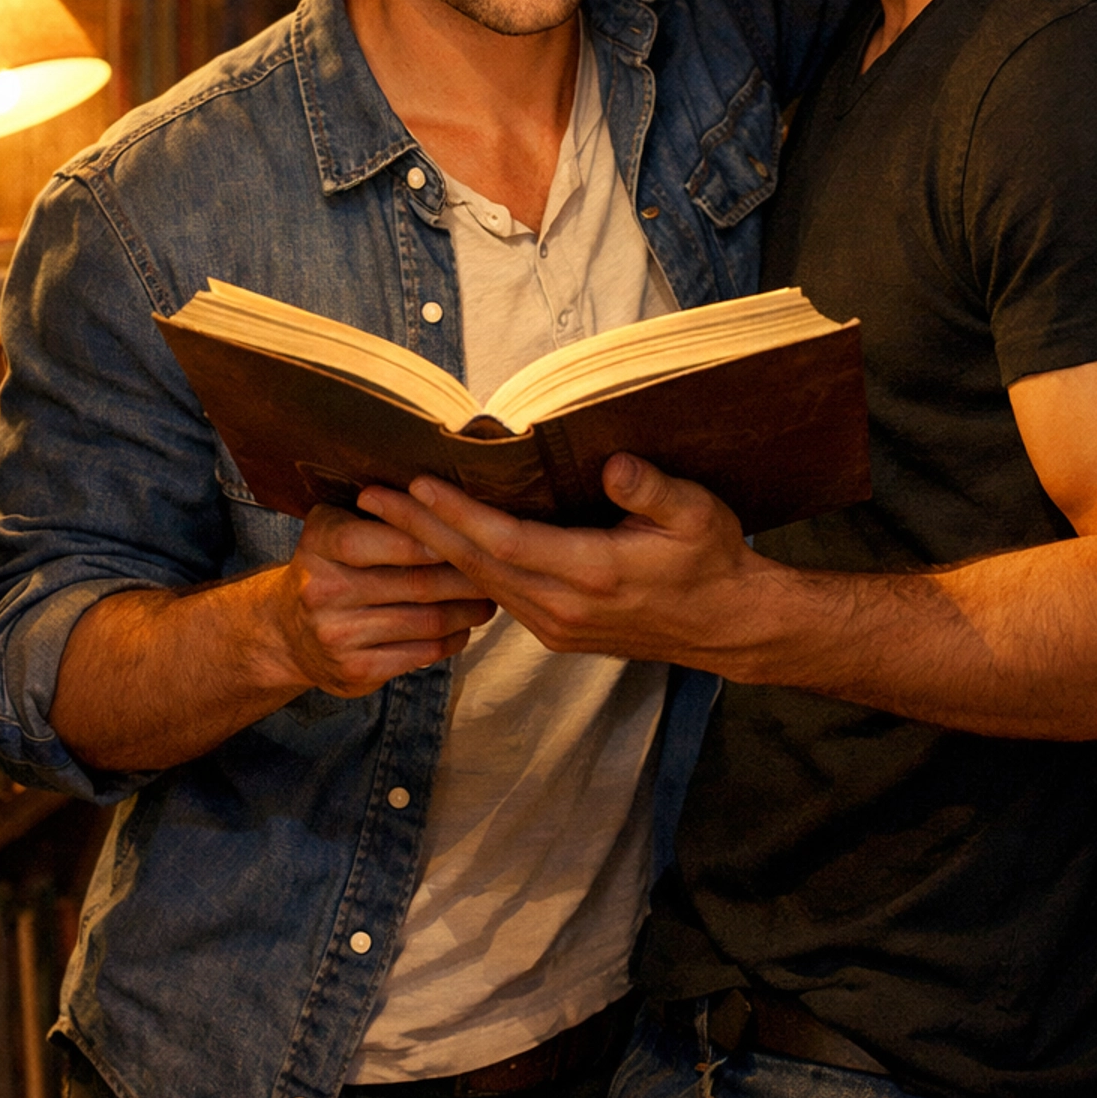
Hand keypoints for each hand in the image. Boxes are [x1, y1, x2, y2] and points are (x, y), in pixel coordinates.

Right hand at [272, 500, 496, 697]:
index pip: (382, 538)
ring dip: (467, 611)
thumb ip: (380, 512)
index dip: (431, 536)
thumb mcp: (337, 527)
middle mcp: (322, 590)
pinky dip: (451, 640)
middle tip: (500, 568)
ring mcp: (337, 635)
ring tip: (490, 598)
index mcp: (320, 543)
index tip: (471, 532)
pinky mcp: (354, 670)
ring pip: (426, 621)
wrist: (287, 634)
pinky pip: (420, 653)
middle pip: (415, 583)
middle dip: (466, 576)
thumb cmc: (332, 566)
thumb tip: (450, 496)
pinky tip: (464, 628)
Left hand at [359, 455, 788, 671]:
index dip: (455, 513)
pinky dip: (461, 567)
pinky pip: (496, 595)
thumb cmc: (712, 561)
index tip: (414, 484)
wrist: (728, 625)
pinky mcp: (556, 631)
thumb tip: (613, 466)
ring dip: (431, 548)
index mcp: (590, 575)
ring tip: (387, 516)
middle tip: (368, 498)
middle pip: (474, 564)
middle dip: (418, 529)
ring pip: (478, 583)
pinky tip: (438, 544)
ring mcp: (555, 625)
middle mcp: (562, 608)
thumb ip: (652, 491)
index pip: (503, 542)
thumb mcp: (696, 515)